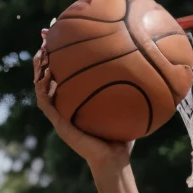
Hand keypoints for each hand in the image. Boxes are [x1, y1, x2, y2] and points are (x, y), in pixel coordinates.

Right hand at [33, 42, 133, 175]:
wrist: (113, 159)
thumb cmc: (124, 136)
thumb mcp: (129, 104)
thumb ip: (133, 86)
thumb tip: (153, 62)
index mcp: (78, 99)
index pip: (67, 72)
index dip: (63, 53)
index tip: (64, 32)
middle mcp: (66, 104)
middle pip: (50, 75)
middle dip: (47, 55)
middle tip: (48, 34)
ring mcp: (60, 114)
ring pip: (41, 87)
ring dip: (39, 69)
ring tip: (41, 51)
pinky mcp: (59, 123)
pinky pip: (45, 102)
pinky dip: (42, 88)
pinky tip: (46, 74)